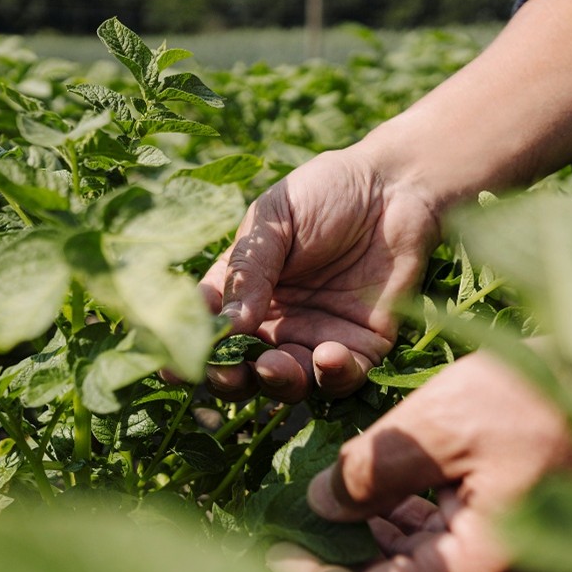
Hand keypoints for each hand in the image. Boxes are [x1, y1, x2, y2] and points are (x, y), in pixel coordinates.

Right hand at [200, 147, 441, 402]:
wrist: (395, 188)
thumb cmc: (327, 193)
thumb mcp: (275, 220)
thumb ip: (250, 268)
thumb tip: (227, 324)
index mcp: (241, 292)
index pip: (206, 330)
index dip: (190, 351)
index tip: (176, 365)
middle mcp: (273, 324)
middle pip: (241, 369)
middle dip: (230, 378)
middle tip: (229, 372)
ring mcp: (314, 338)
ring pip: (288, 383)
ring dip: (277, 382)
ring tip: (275, 366)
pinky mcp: (361, 348)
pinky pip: (341, 379)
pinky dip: (330, 376)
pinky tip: (326, 356)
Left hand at [269, 352, 571, 571]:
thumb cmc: (541, 400)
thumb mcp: (443, 420)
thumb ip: (374, 468)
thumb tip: (318, 505)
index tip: (276, 547)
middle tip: (290, 533)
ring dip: (367, 555)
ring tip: (324, 511)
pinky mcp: (511, 549)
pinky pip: (446, 563)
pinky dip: (404, 539)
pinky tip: (374, 502)